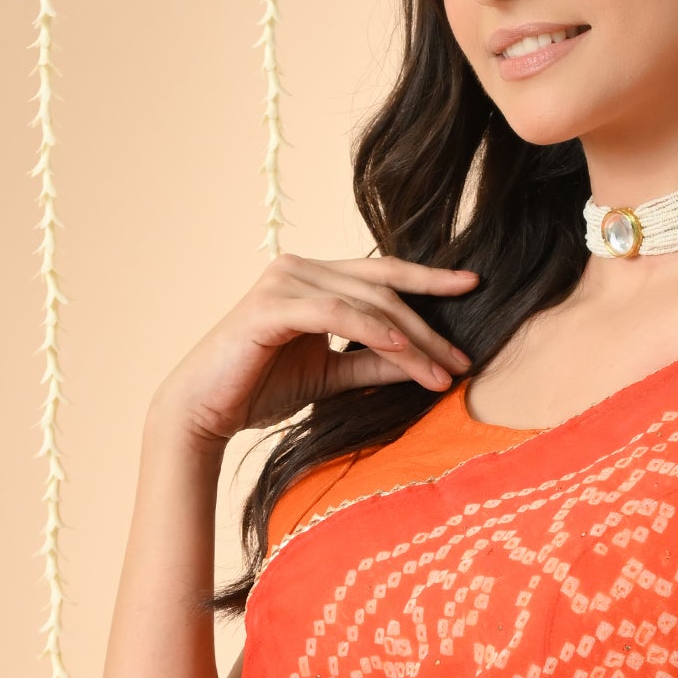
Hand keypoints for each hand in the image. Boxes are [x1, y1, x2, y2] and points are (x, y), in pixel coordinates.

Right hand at [153, 253, 480, 445]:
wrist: (204, 409)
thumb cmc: (260, 389)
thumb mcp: (332, 376)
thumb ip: (375, 365)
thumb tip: (426, 364)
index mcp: (315, 278)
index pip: (383, 275)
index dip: (429, 280)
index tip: (472, 288)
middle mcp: (300, 268)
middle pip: (383, 289)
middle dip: (429, 326)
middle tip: (463, 360)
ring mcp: (284, 283)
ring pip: (366, 302)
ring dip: (410, 339)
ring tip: (441, 372)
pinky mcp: (271, 306)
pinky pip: (335, 313)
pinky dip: (372, 331)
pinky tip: (403, 352)